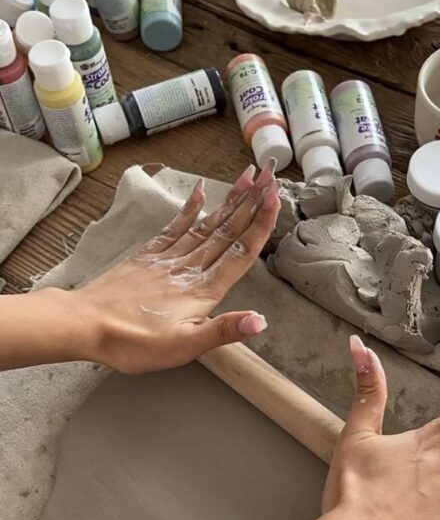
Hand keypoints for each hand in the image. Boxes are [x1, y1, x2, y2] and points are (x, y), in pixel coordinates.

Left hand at [69, 162, 279, 373]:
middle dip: (251, 201)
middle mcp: (189, 269)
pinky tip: (201, 191)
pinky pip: (175, 227)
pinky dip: (190, 208)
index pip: (240, 253)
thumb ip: (223, 331)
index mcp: (202, 291)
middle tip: (269, 172)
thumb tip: (260, 320)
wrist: (85, 324)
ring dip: (229, 201)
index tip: (276, 197)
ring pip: (206, 225)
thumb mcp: (184, 347)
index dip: (260, 224)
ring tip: (247, 177)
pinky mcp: (148, 258)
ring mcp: (167, 260)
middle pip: (228, 231)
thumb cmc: (134, 343)